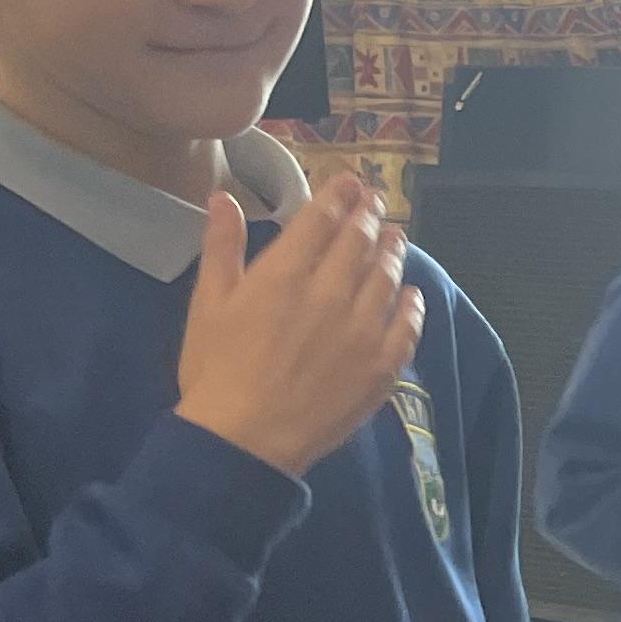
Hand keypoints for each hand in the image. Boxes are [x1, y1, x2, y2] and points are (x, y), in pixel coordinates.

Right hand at [176, 172, 421, 477]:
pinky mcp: (381, 367)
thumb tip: (224, 198)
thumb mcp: (207, 303)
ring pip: (386, 278)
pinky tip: (412, 295)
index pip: (322, 219)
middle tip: (376, 203)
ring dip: (393, 252)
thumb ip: (221, 246)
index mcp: (285, 273)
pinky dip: (412, 306)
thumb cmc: (216, 370)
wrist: (245, 439)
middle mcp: (330, 293)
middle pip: (360, 243)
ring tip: (396, 237)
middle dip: (370, 216)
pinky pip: (407, 328)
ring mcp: (361, 331)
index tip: (352, 182)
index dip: (340, 195)